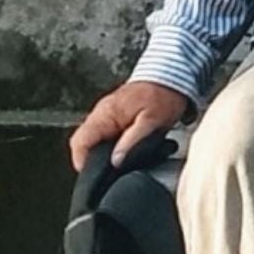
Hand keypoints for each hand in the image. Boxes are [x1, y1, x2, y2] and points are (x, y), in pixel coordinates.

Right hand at [68, 80, 189, 172]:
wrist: (173, 77)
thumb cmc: (164, 95)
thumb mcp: (151, 121)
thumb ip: (132, 140)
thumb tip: (115, 161)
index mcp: (105, 113)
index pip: (80, 142)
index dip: (82, 161)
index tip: (95, 176)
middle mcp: (102, 113)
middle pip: (85, 144)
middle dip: (94, 160)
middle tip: (109, 172)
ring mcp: (108, 114)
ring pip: (96, 141)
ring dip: (105, 153)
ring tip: (120, 163)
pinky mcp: (116, 116)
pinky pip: (107, 135)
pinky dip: (114, 146)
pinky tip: (126, 152)